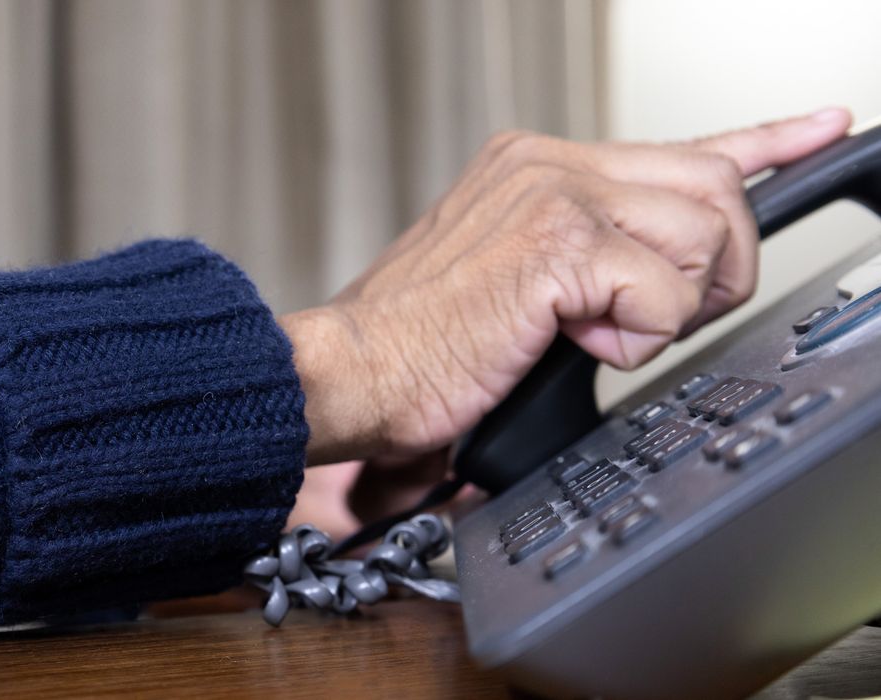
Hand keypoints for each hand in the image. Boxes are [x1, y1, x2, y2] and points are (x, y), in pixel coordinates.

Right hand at [281, 109, 851, 533]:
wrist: (354, 372)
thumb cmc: (419, 343)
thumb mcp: (513, 280)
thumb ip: (585, 258)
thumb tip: (654, 273)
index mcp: (537, 167)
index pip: (677, 147)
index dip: (763, 142)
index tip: (816, 129)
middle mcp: (547, 164)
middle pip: (715, 185)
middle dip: (719, 267)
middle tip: (665, 315)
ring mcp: (552, 196)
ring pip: (703, 234)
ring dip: (671, 309)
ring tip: (601, 335)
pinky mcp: (557, 247)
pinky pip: (664, 294)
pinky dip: (637, 339)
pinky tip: (577, 344)